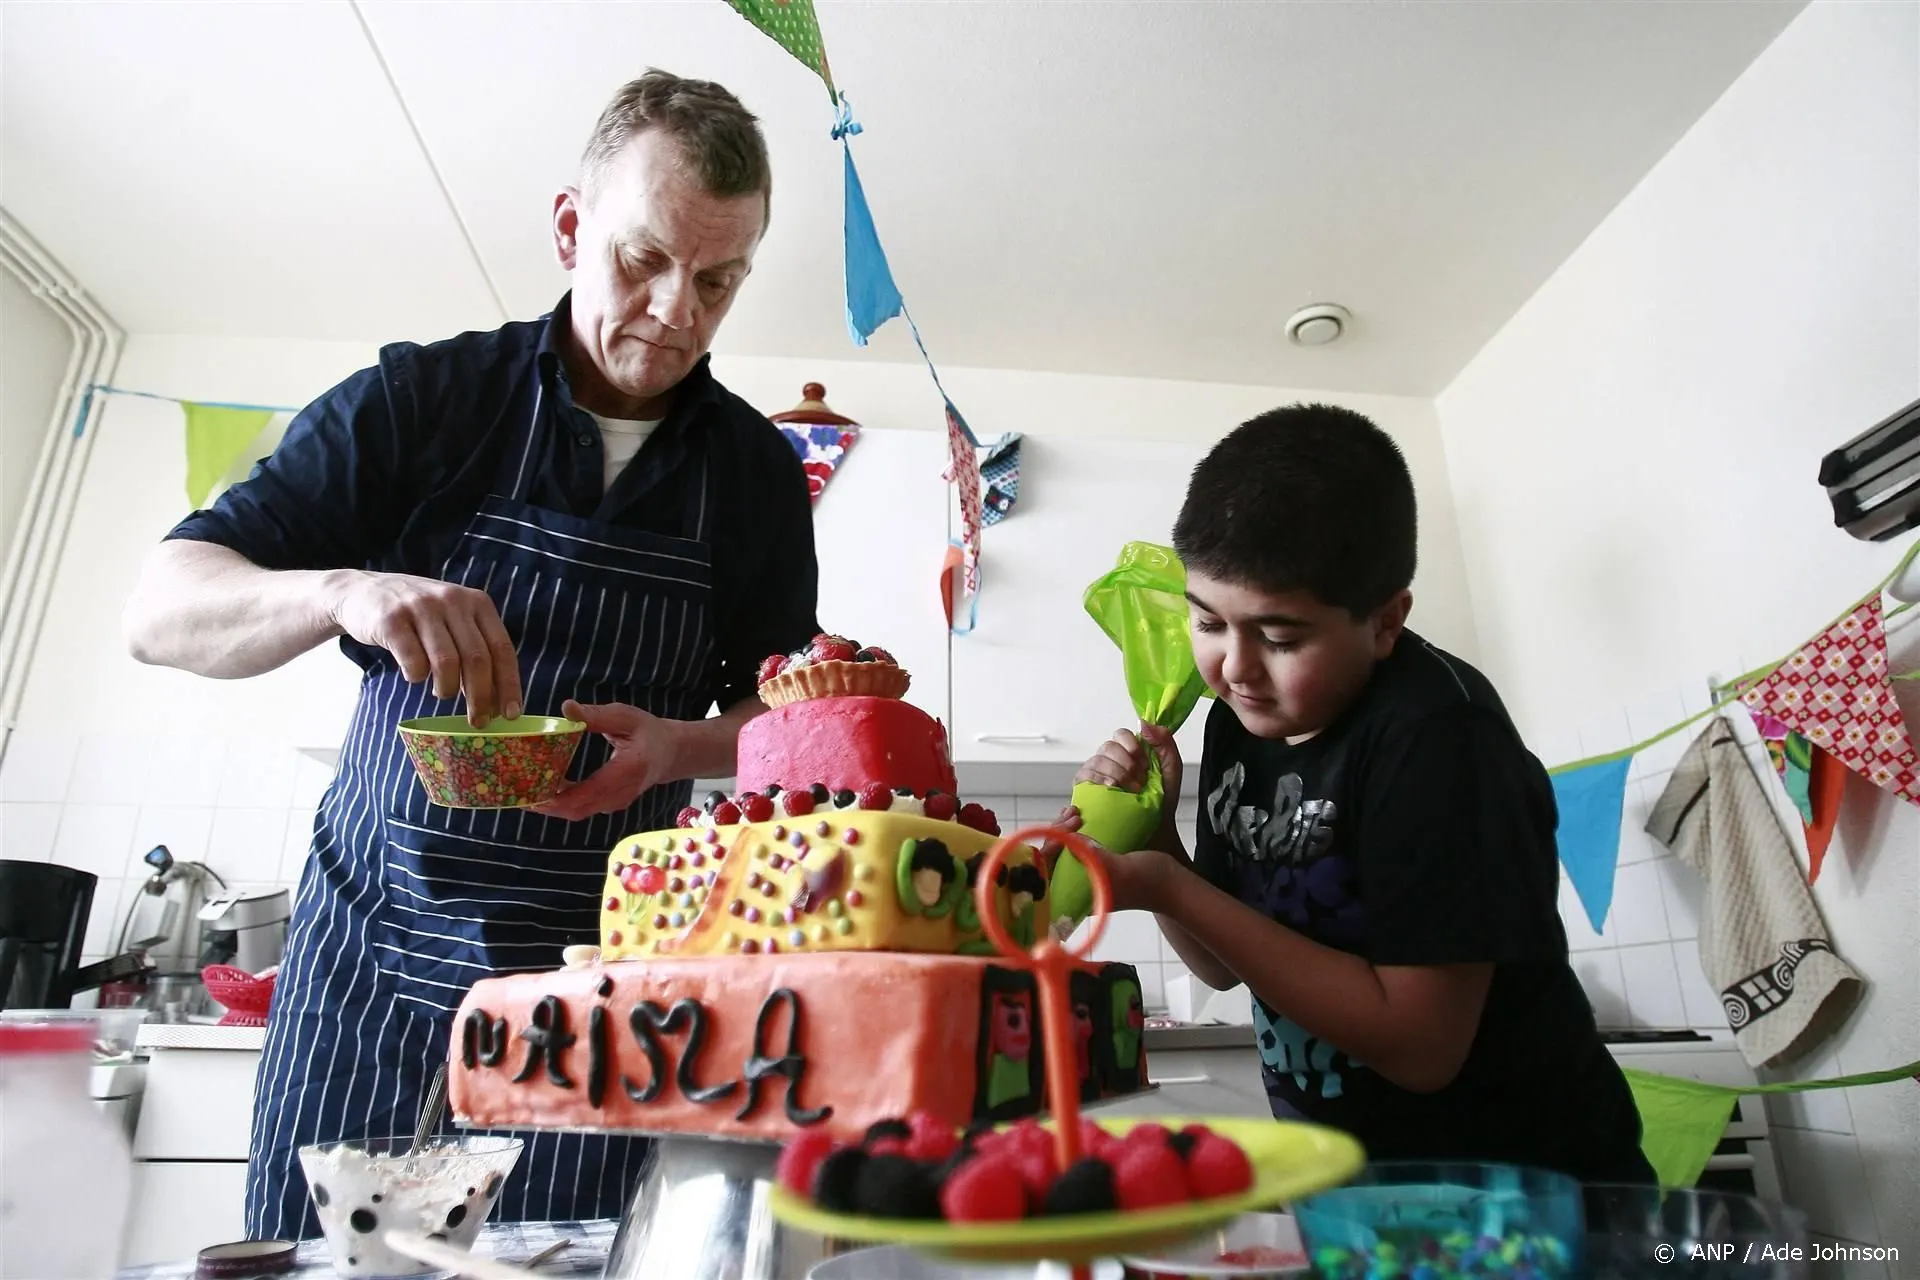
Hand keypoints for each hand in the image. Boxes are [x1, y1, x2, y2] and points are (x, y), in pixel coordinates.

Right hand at [328, 570, 520, 725]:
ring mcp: (421, 608)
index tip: (511, 714)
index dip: (509, 684)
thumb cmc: (418, 615)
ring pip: (447, 662)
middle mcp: (452, 600)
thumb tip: (494, 700)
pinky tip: (415, 676)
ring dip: (448, 688)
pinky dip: (417, 676)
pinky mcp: (391, 620)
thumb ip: (474, 650)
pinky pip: (413, 660)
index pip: (502, 648)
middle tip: (478, 721)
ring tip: (443, 694)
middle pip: (477, 659)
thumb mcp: (453, 620)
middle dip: (481, 697)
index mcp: (477, 602)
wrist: (362, 591)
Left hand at [530, 700, 683, 820]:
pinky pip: (581, 808)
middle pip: (576, 810)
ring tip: (524, 789)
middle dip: (545, 805)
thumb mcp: (626, 717)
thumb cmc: (649, 732)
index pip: (587, 794)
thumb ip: (597, 715)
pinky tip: (543, 788)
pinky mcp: (609, 804)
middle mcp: (620, 794)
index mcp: (626, 771)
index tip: (530, 789)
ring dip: (550, 805)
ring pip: (577, 812)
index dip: (556, 798)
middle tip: (517, 790)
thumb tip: (566, 708)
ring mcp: (615, 803)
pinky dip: (560, 803)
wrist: (671, 753)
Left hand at [1033, 804, 1169, 912]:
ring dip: (1063, 829)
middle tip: (1073, 816)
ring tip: (1074, 811)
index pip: (1047, 876)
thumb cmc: (1149, 882)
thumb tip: (1070, 840)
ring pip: (1061, 850)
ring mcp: (1085, 875)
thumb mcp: (1121, 869)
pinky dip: (1072, 830)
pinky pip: (1074, 845)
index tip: (1063, 832)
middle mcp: (1076, 888)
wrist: (1172, 883)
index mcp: (1078, 897)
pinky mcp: (1094, 864)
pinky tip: (1076, 815)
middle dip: (1056, 834)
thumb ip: (1096, 858)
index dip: (1048, 852)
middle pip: (1051, 860)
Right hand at [1074, 724, 1182, 800]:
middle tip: (1140, 781)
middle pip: (1109, 746)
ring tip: (1131, 790)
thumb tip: (1144, 722)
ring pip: (1098, 760)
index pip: (1121, 734)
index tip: (1144, 763)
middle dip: (1127, 764)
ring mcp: (1096, 773)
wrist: (1156, 827)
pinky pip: (1084, 774)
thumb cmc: (1162, 800)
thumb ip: (1164, 741)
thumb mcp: (1172, 767)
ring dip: (1118, 774)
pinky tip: (1111, 787)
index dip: (1132, 746)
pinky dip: (1099, 779)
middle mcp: (1110, 759)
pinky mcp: (1085, 788)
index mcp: (1128, 751)